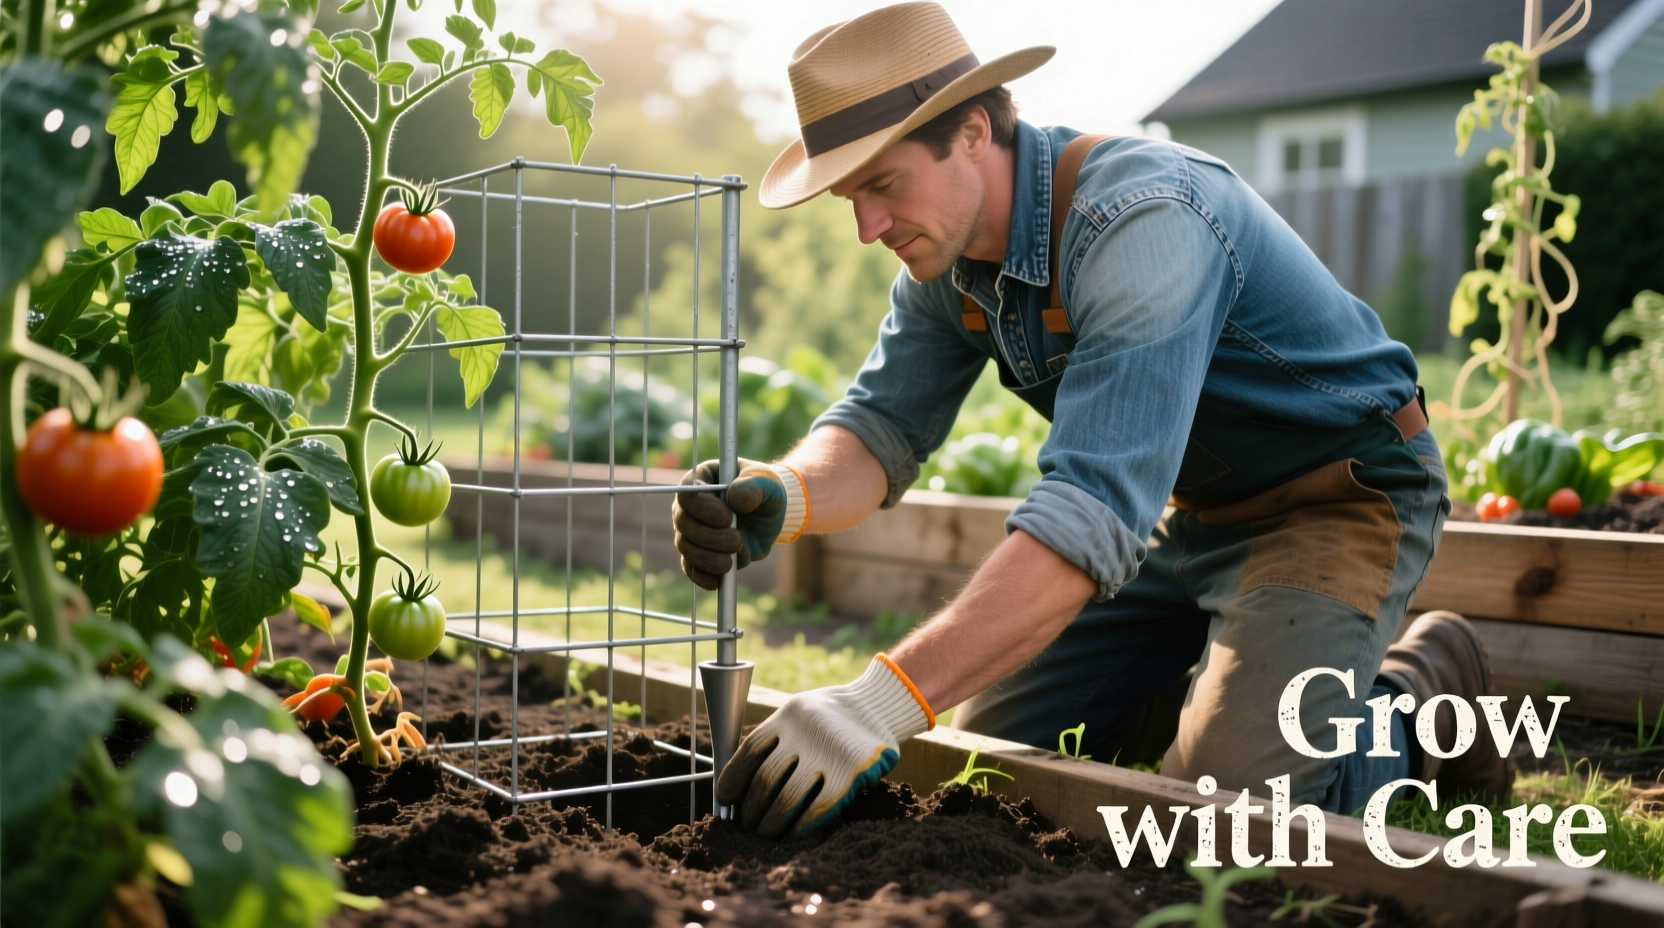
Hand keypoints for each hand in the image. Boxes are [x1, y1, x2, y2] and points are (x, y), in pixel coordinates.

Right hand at [672, 458, 786, 589]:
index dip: (704, 509)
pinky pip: (691, 568)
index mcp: (701, 481)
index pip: (687, 496)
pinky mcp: (699, 554)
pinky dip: (703, 576)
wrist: (768, 515)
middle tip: (737, 539)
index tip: (728, 517)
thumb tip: (735, 500)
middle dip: (711, 536)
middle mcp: (689, 507)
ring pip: (686, 548)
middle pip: (683, 524)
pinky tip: (719, 579)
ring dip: (709, 557)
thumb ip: (753, 485)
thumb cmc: (764, 491)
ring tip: (733, 557)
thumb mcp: (766, 482)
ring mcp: (691, 532)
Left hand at [716, 656, 932, 838]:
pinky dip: (801, 824)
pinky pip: (818, 807)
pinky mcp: (851, 773)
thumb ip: (777, 738)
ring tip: (765, 832)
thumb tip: (741, 781)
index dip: (733, 778)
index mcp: (788, 715)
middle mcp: (805, 732)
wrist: (880, 704)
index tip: (725, 798)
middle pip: (766, 778)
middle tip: (748, 823)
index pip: (750, 750)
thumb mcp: (800, 712)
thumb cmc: (832, 717)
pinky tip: (793, 832)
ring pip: (788, 797)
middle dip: (752, 807)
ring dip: (772, 821)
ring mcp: (829, 753)